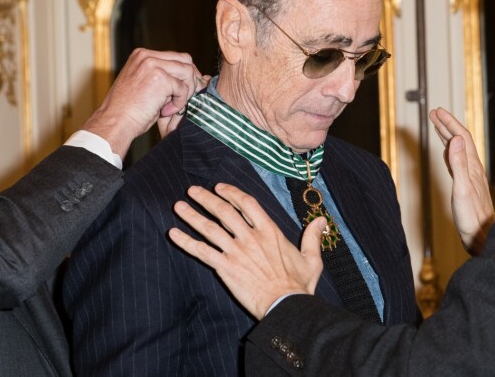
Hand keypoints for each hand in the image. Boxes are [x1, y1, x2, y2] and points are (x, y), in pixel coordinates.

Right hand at [82, 48, 205, 156]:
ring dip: (185, 92)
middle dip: (191, 79)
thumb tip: (188, 78)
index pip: (175, 57)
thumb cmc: (127, 110)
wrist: (115, 122)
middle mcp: (147, 56)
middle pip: (185, 60)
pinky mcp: (161, 78)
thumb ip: (161, 76)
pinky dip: (179, 103)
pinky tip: (165, 111)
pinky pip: (183, 89)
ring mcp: (153, 65)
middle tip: (187, 98)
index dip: (186, 73)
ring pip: (188, 72)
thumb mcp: (143, 84)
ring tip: (171, 106)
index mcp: (142, 55)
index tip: (188, 88)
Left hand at [169, 183, 324, 319]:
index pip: (246, 203)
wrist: (286, 307)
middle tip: (192, 190)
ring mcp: (236, 251)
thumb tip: (321, 220)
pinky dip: (186, 241)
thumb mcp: (312, 258)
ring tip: (178, 206)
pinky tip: (173, 233)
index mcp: (269, 230)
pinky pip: (201, 251)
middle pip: (224, 211)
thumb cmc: (299, 285)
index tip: (219, 187)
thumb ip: (312, 236)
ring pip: (209, 228)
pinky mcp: (225, 267)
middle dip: (206, 198)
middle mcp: (250, 236)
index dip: (231, 192)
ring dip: (192, 215)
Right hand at [429, 107, 494, 254]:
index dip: (449, 122)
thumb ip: (458, 163)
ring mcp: (469, 175)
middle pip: (459, 140)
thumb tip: (455, 139)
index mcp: (471, 167)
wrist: (481, 236)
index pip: (460, 137)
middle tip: (434, 113)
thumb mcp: (462, 188)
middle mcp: (472, 168)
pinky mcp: (465, 183)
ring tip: (437, 125)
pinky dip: (448, 150)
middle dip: (447, 124)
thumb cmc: (471, 217)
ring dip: (447, 135)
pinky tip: (445, 151)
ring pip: (457, 149)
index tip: (437, 112)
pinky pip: (455, 160)